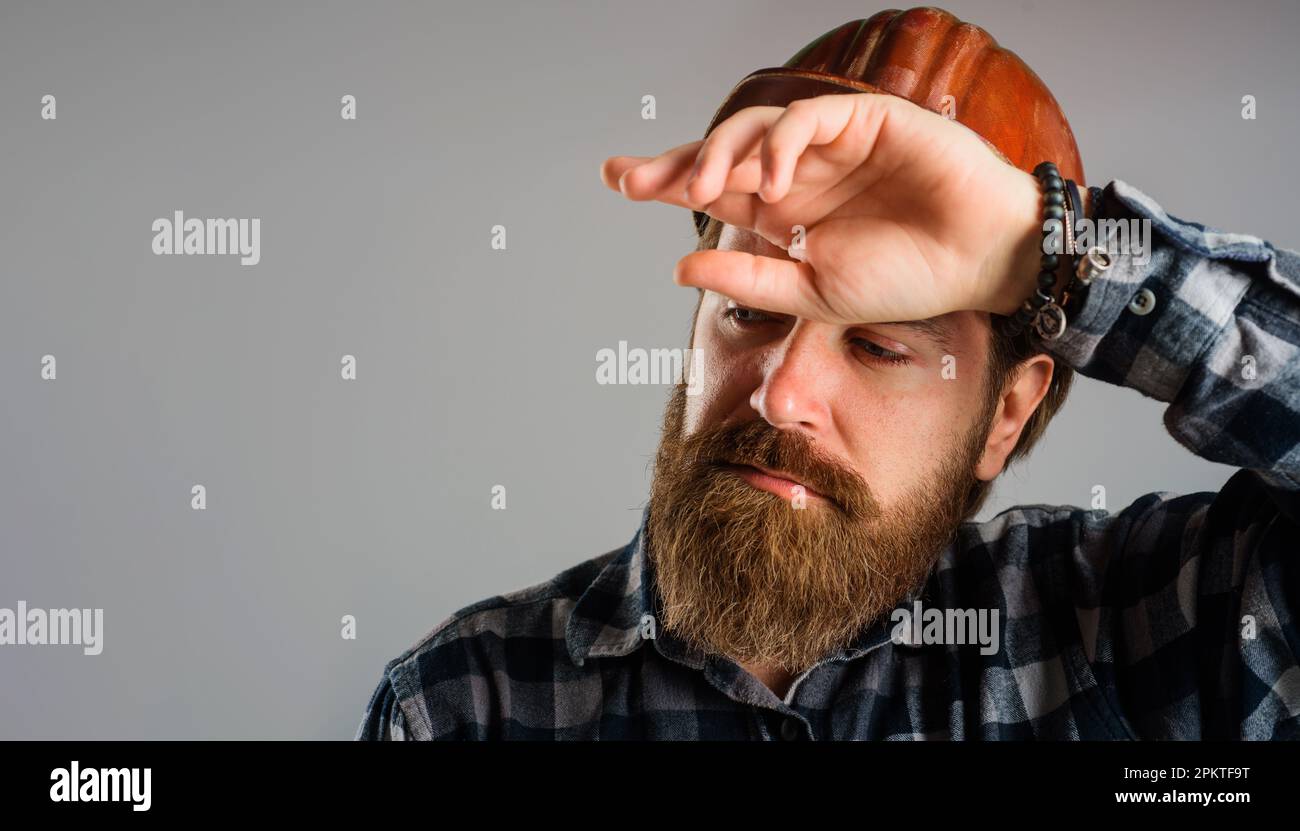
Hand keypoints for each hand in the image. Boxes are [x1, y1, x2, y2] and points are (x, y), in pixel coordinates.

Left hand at [600, 92, 1063, 323]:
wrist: (979, 261)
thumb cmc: (906, 277)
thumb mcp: (812, 292)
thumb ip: (750, 279)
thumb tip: (680, 267)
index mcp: (782, 213)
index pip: (713, 188)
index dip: (665, 180)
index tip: (618, 180)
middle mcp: (797, 173)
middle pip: (720, 152)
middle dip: (673, 162)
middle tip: (630, 180)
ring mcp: (828, 144)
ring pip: (754, 127)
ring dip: (721, 154)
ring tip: (700, 190)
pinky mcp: (864, 121)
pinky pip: (807, 119)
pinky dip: (780, 146)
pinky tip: (770, 183)